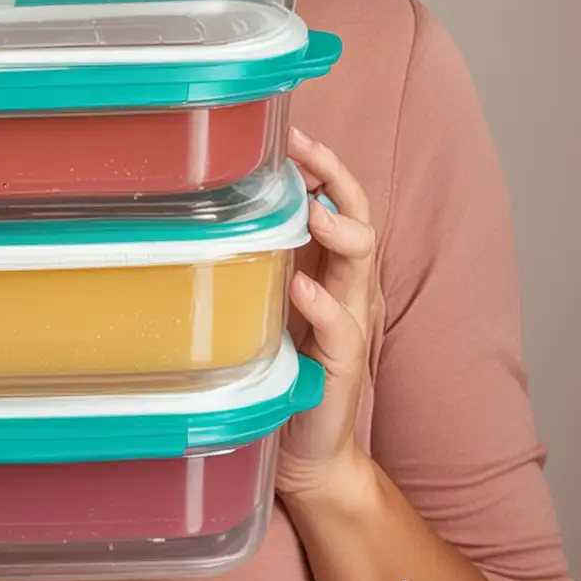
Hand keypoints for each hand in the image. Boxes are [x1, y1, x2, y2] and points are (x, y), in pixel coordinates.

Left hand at [275, 127, 377, 503]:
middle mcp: (349, 285)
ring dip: (338, 230)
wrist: (309, 447)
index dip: (323, 164)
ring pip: (362, 261)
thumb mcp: (268, 297)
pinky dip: (323, 303)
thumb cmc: (285, 363)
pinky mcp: (342, 364)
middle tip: (304, 149)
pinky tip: (302, 286)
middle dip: (334, 176)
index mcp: (332, 264)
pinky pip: (341, 326)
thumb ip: (262, 255)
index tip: (293, 132)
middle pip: (358, 214)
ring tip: (312, 211)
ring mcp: (350, 321)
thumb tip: (218, 203)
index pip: (339, 199)